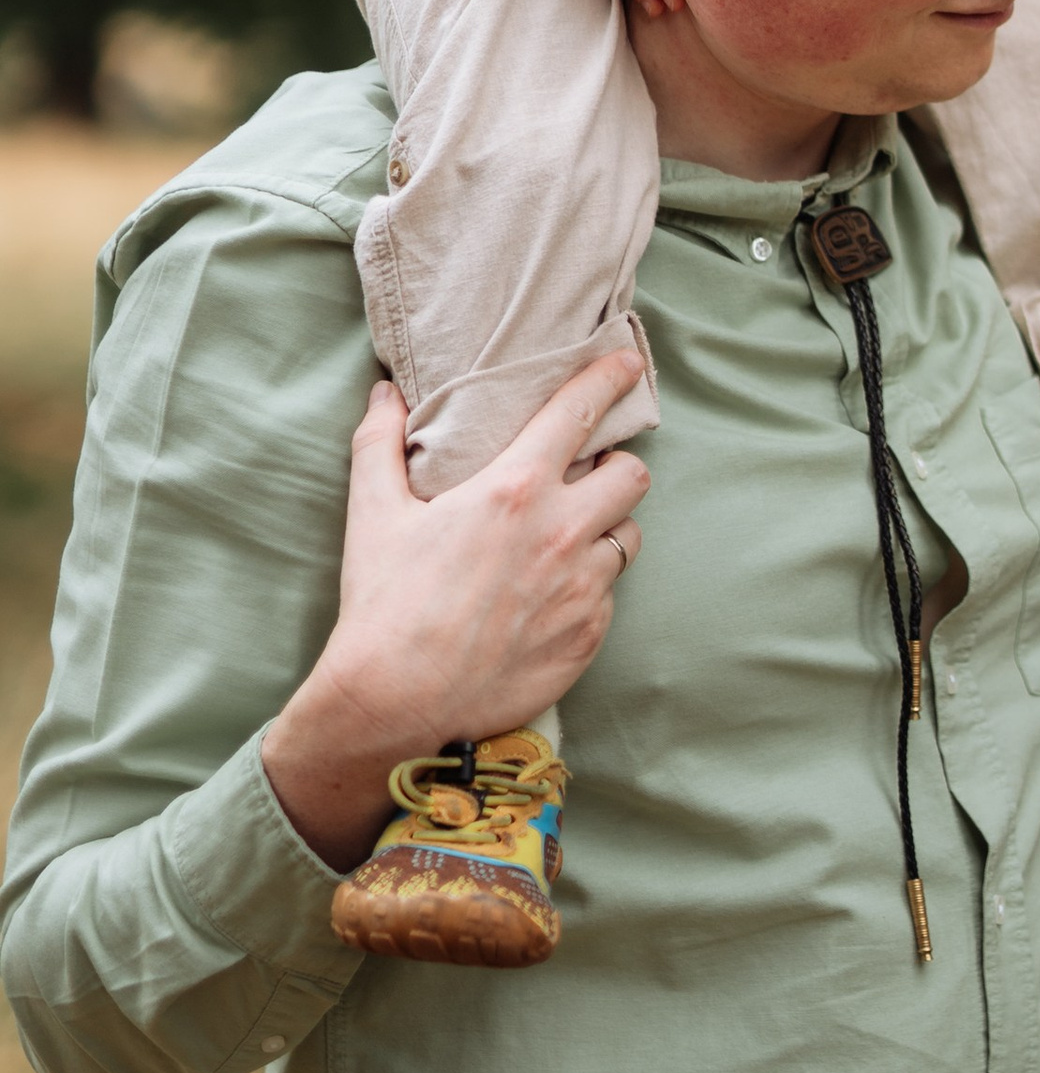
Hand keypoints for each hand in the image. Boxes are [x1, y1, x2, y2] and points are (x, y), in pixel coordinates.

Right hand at [263, 353, 649, 869]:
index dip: (609, 380)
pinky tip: (555, 595)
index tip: (625, 366)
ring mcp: (583, 588)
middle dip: (616, 467)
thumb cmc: (384, 607)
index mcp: (515, 490)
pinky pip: (610, 596)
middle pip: (632, 475)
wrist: (395, 706)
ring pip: (629, 537)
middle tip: (588, 474)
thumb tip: (385, 392)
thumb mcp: (374, 515)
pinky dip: (591, 587)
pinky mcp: (589, 636)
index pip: (581, 413)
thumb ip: (380, 443)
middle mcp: (562, 532)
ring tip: (572, 536)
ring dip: (607, 529)